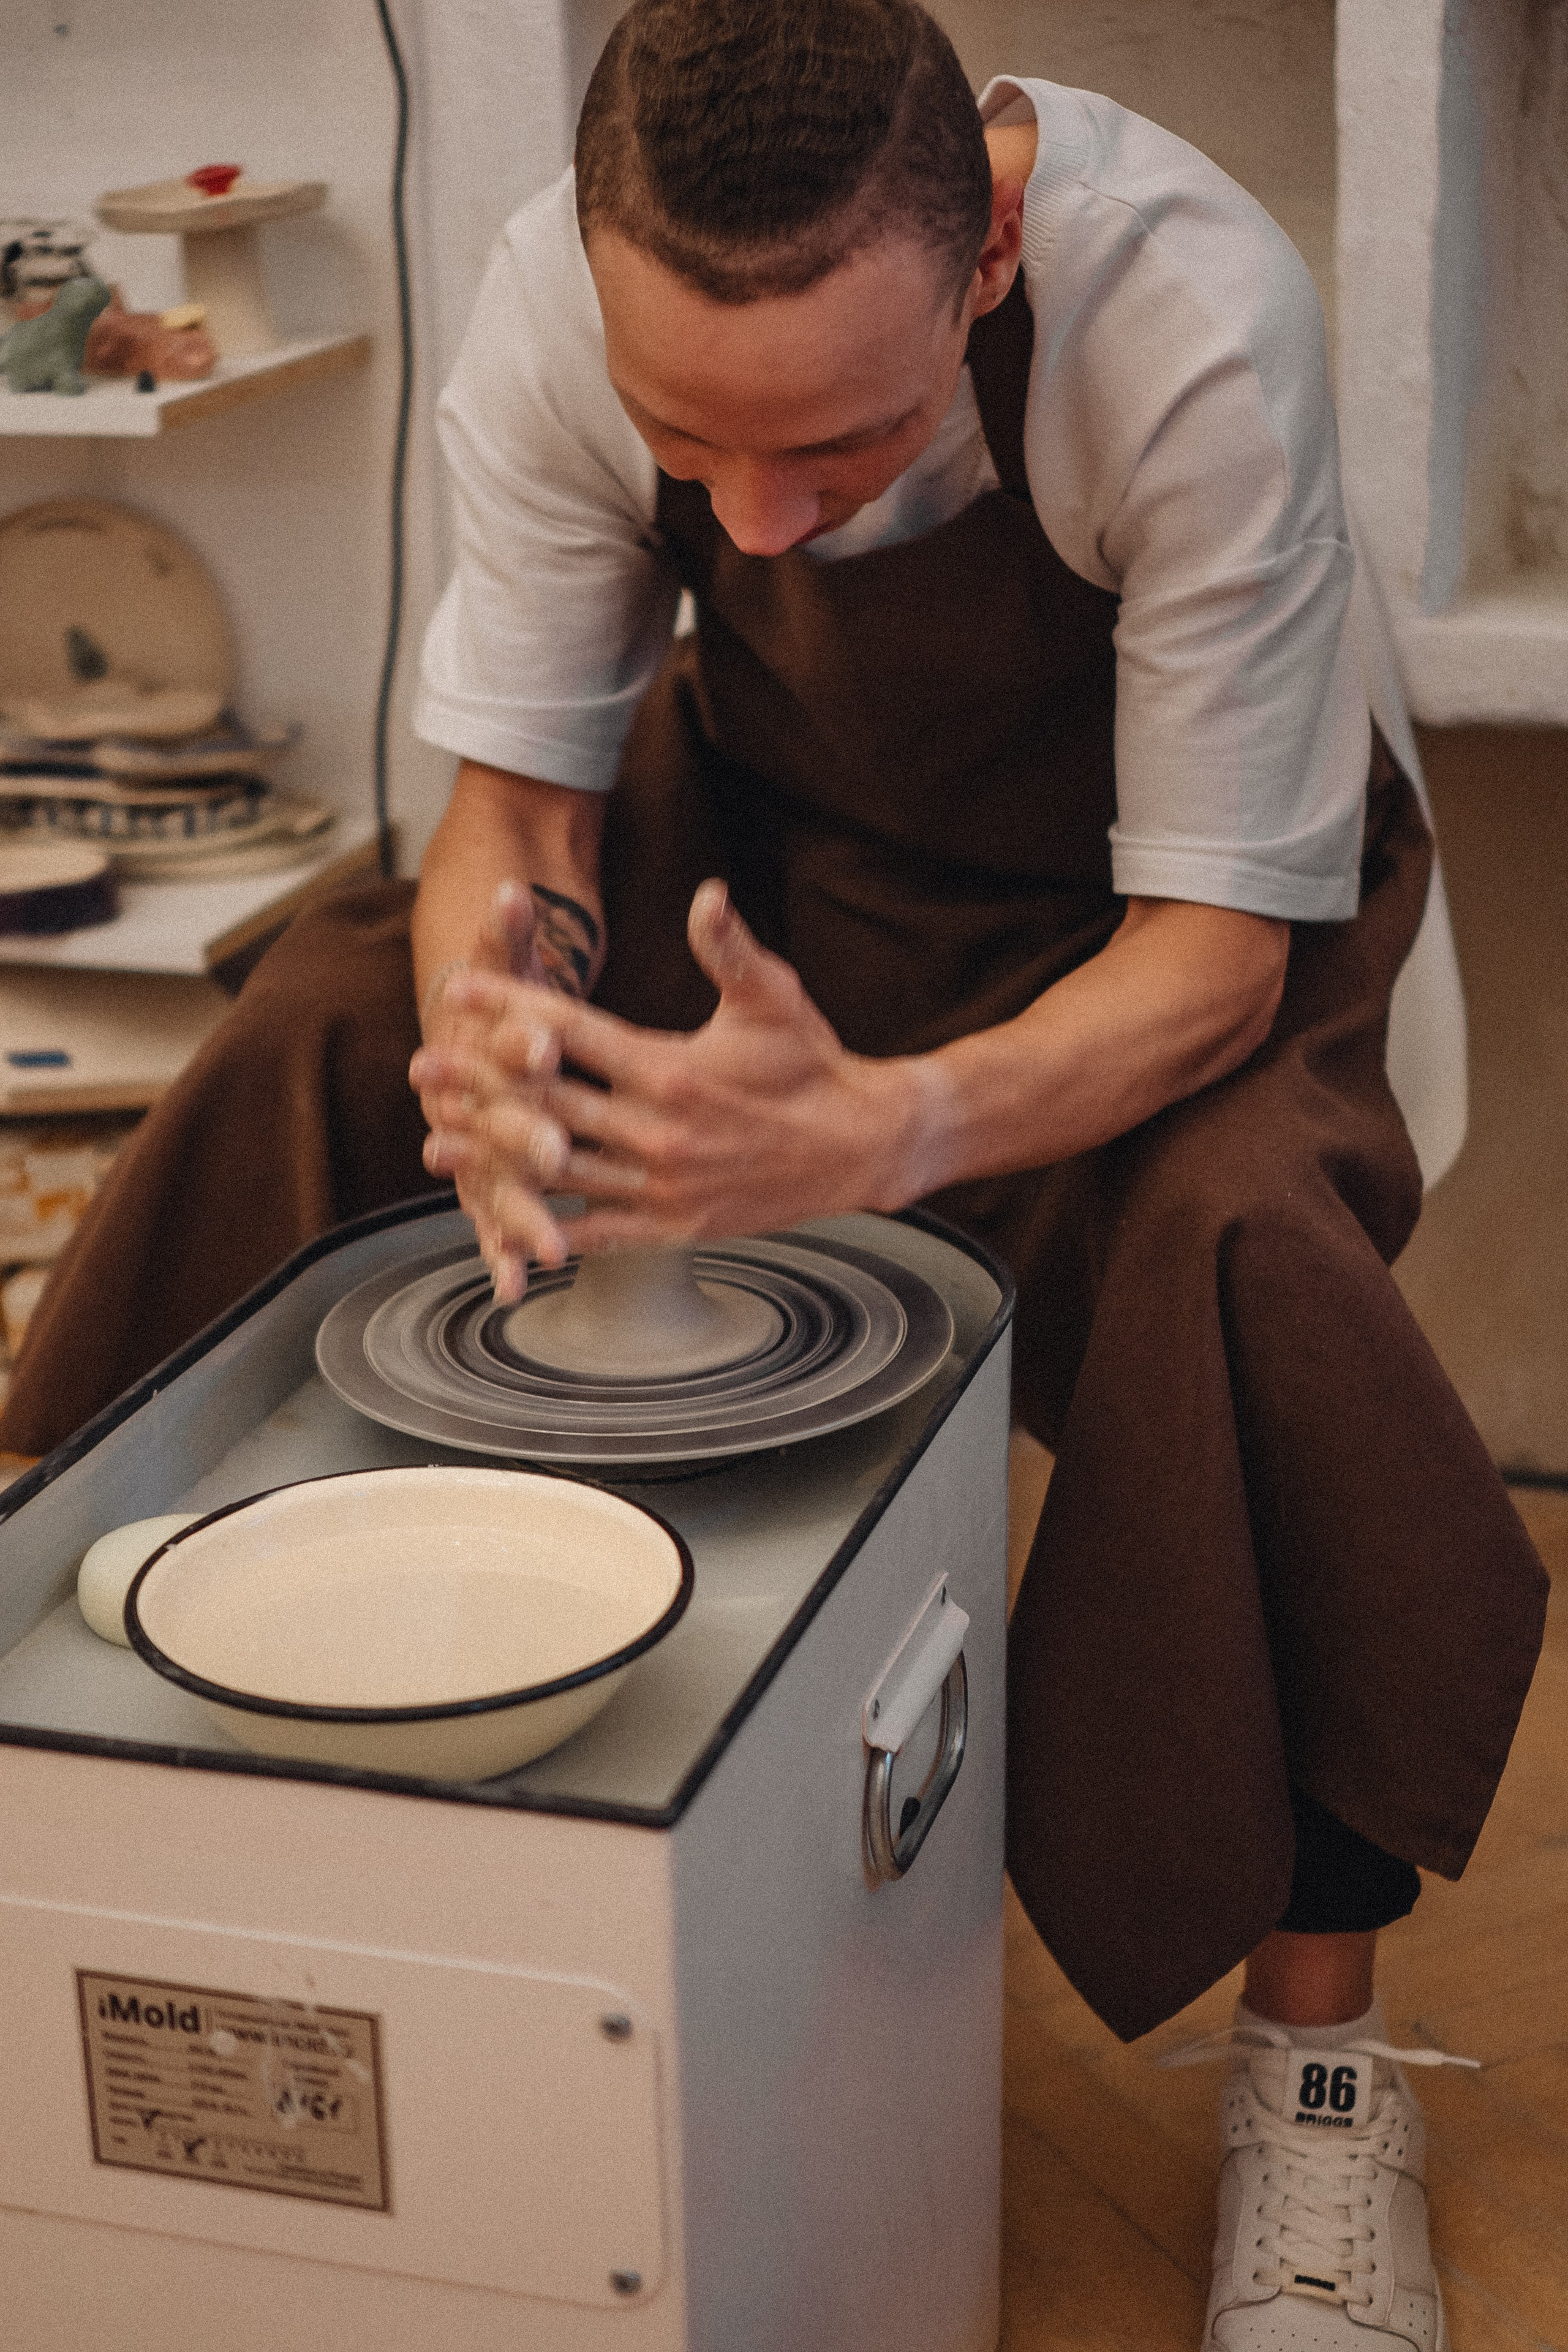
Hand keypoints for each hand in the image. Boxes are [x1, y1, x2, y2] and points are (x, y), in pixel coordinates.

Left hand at [409, 881, 931, 1298]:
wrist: (862, 1147)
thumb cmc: (814, 1062)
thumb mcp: (775, 997)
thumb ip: (730, 948)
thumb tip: (706, 894)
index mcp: (671, 1069)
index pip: (573, 1033)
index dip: (511, 1008)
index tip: (460, 989)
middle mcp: (659, 1130)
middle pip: (548, 1103)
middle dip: (479, 1084)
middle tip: (422, 1068)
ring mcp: (663, 1184)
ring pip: (559, 1169)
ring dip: (494, 1157)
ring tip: (436, 1143)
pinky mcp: (674, 1225)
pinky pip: (598, 1231)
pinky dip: (549, 1229)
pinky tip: (502, 1219)